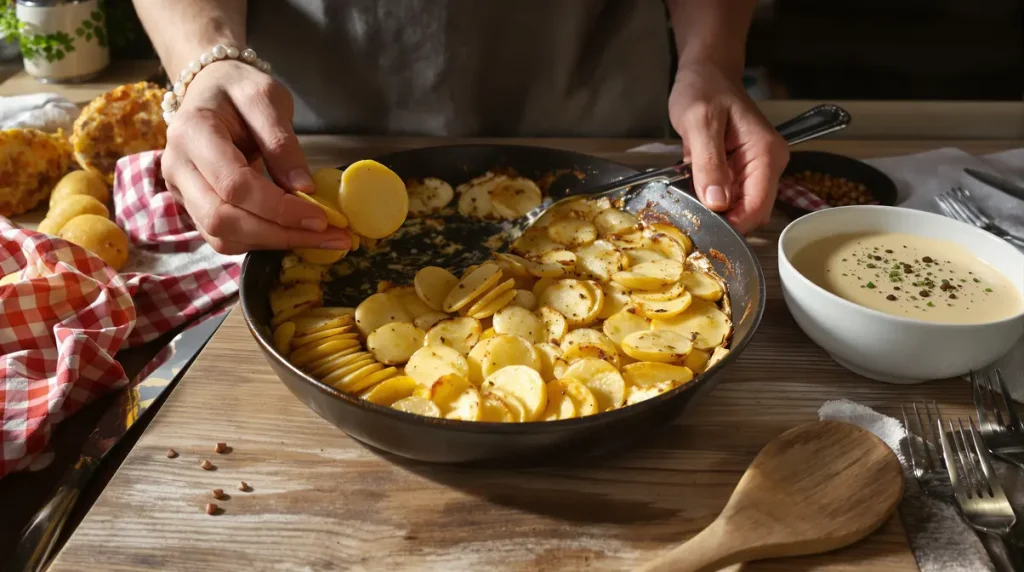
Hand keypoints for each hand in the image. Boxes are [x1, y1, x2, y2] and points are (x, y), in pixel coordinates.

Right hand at [161, 60, 349, 253]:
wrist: (209, 88)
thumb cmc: (238, 89)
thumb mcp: (267, 98)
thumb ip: (282, 142)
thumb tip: (304, 188)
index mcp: (193, 133)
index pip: (234, 185)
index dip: (279, 208)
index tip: (321, 218)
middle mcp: (178, 167)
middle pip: (223, 220)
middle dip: (280, 235)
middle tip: (330, 237)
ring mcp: (181, 191)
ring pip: (222, 238)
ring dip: (273, 244)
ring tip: (319, 239)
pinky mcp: (193, 207)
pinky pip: (225, 238)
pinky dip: (262, 242)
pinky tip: (294, 233)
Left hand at [668, 62, 788, 233]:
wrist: (706, 72)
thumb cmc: (705, 88)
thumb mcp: (700, 122)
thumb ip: (709, 162)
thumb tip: (717, 201)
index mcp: (766, 154)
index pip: (757, 207)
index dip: (732, 224)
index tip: (703, 229)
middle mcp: (767, 165)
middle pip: (750, 212)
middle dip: (722, 220)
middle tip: (690, 215)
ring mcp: (754, 169)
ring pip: (736, 208)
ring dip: (713, 210)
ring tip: (687, 196)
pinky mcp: (739, 170)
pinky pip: (726, 196)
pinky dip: (708, 197)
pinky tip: (691, 186)